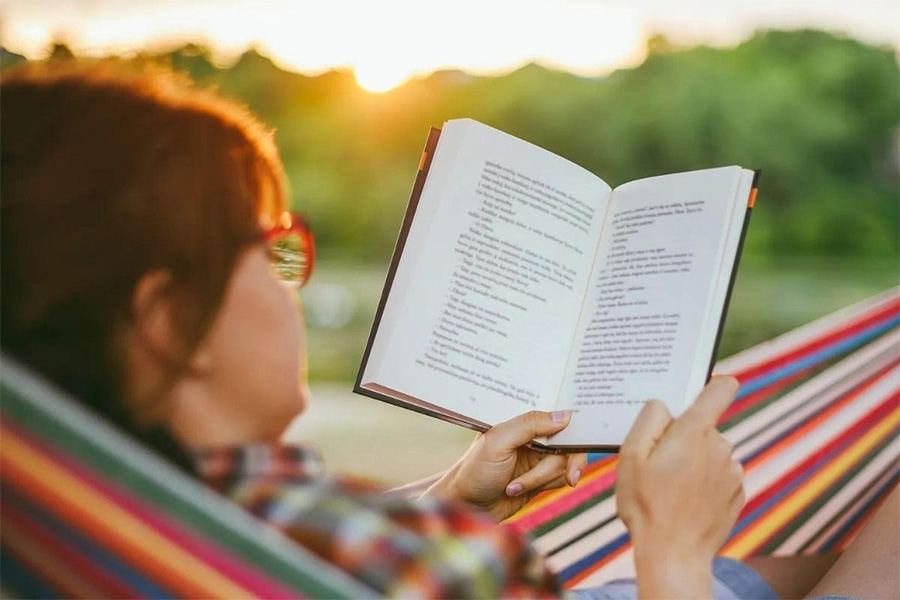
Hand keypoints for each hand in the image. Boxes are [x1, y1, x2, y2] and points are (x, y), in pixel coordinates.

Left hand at [423, 410, 586, 519]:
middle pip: (568, 442)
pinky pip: (558, 478)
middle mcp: (533, 435)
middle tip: (570, 477)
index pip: (556, 414)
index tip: (583, 440)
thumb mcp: (498, 441)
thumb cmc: (475, 470)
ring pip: (564, 463)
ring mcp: (538, 457)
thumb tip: (565, 416)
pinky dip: (543, 486)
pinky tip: (518, 489)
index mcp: (521, 420)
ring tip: (514, 484)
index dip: (572, 426)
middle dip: (567, 461)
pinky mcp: (540, 478)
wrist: (466, 507)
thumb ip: (529, 424)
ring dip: (542, 477)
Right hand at [615, 376, 743, 599]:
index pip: (720, 389)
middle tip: (659, 463)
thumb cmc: (646, 504)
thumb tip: (663, 405)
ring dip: (694, 462)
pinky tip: (684, 502)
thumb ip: (648, 420)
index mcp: (695, 432)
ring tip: (670, 489)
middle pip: (705, 427)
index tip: (701, 389)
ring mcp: (733, 472)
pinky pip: (719, 476)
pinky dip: (704, 483)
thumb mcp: (630, 456)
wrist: (674, 555)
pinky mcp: (738, 494)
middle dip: (684, 437)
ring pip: (711, 453)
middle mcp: (721, 447)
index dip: (712, 384)